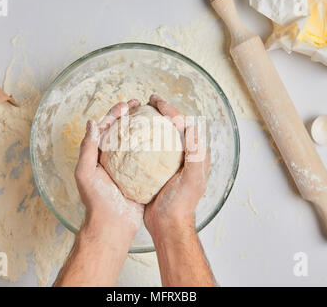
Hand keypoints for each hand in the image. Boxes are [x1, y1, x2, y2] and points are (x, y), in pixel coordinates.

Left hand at [75, 100, 143, 236]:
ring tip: (151, 116)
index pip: (105, 128)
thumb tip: (93, 122)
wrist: (112, 225)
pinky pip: (144, 157)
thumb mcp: (86, 172)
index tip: (126, 105)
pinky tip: (160, 138)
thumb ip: (87, 148)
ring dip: (140, 127)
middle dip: (129, 116)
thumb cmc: (96, 200)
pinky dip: (150, 145)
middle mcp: (110, 158)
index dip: (114, 114)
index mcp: (97, 155)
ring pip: (133, 141)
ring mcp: (125, 167)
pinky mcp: (137, 175)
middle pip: (120, 131)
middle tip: (140, 105)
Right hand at [144, 95, 209, 236]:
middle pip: (173, 126)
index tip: (155, 100)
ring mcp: (169, 162)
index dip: (170, 109)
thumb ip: (195, 155)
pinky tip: (131, 135)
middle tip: (147, 101)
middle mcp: (184, 156)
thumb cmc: (181, 204)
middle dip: (162, 111)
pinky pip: (149, 149)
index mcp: (195, 155)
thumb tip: (193, 127)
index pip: (183, 125)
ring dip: (151, 121)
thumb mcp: (192, 180)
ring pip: (161, 135)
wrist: (168, 225)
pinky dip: (142, 138)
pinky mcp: (157, 170)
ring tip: (139, 113)